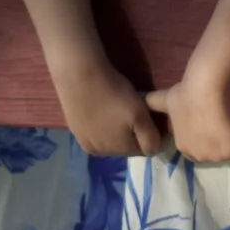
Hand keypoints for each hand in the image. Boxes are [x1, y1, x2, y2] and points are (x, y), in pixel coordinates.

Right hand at [50, 55, 165, 156]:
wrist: (79, 76)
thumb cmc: (113, 93)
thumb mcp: (139, 113)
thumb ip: (150, 137)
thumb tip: (154, 150)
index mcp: (119, 151)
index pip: (144, 149)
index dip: (149, 133)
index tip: (149, 116)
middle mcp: (101, 153)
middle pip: (125, 146)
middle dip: (131, 133)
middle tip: (131, 110)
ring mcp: (85, 142)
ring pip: (110, 140)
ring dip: (115, 130)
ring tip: (114, 109)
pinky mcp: (75, 130)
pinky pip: (95, 132)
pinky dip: (100, 125)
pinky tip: (100, 109)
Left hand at [146, 69, 229, 162]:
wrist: (207, 87)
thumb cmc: (185, 93)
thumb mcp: (164, 99)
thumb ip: (153, 104)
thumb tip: (143, 100)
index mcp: (183, 146)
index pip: (193, 148)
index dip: (201, 137)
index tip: (208, 125)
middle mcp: (199, 155)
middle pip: (211, 153)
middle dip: (217, 144)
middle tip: (224, 125)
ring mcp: (218, 155)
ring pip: (229, 153)